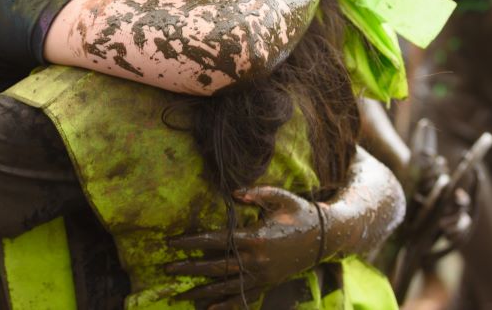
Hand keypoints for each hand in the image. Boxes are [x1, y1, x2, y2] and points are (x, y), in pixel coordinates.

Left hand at [165, 186, 324, 308]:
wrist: (324, 238)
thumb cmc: (300, 212)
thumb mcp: (280, 197)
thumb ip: (256, 193)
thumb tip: (233, 193)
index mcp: (256, 238)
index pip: (217, 241)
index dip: (192, 242)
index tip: (172, 243)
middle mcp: (257, 261)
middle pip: (215, 267)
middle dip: (189, 268)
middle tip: (166, 270)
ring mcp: (262, 276)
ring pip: (225, 287)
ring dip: (201, 291)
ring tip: (179, 295)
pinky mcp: (267, 284)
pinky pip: (243, 298)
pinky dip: (225, 306)